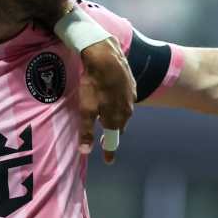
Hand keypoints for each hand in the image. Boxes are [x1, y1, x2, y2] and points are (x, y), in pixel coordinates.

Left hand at [79, 37, 135, 163]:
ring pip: (124, 112)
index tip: (109, 160)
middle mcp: (128, 110)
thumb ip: (87, 131)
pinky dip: (120, 103)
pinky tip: (114, 99)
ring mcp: (131, 96)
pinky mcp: (132, 84)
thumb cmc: (94, 84)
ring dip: (117, 117)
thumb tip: (86, 152)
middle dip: (113, 133)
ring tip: (108, 117)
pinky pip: (126, 99)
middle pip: (120, 126)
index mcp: (117, 118)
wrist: (106, 56)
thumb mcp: (86, 109)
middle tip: (105, 137)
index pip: (114, 139)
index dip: (110, 150)